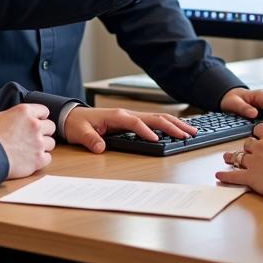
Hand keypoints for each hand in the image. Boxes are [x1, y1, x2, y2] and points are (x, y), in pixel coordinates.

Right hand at [0, 104, 55, 178]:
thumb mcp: (0, 116)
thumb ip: (17, 115)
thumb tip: (22, 118)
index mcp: (25, 111)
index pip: (44, 111)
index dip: (39, 117)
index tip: (35, 123)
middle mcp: (35, 125)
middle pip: (51, 126)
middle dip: (43, 131)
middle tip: (32, 137)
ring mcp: (38, 143)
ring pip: (51, 143)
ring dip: (43, 146)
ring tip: (30, 149)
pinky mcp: (38, 159)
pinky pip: (48, 158)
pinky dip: (41, 159)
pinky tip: (31, 159)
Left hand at [64, 107, 196, 153]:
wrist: (72, 116)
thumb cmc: (77, 123)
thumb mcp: (80, 132)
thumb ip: (90, 139)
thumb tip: (100, 148)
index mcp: (117, 116)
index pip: (136, 123)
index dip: (147, 131)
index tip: (158, 140)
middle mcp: (127, 114)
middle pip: (154, 117)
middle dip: (172, 125)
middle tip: (189, 134)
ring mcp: (131, 117)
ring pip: (157, 118)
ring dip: (174, 124)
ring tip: (190, 131)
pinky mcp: (131, 121)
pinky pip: (153, 122)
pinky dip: (167, 125)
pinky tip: (176, 130)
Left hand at [215, 123, 262, 196]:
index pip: (261, 128)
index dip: (261, 132)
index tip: (261, 135)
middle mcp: (260, 145)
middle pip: (249, 142)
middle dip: (249, 146)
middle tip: (249, 149)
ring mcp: (253, 160)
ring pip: (239, 156)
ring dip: (232, 157)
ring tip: (227, 157)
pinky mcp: (249, 176)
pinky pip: (234, 175)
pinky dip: (226, 175)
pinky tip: (219, 175)